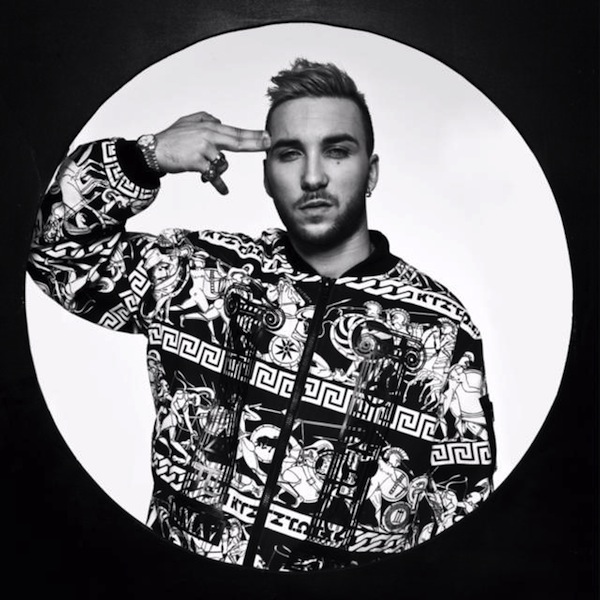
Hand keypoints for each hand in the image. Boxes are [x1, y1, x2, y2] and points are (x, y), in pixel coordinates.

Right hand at [154, 112, 270, 194]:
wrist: (152, 151)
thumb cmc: (170, 138)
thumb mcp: (187, 122)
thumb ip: (205, 118)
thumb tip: (219, 120)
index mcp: (208, 126)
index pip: (235, 131)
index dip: (253, 134)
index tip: (267, 135)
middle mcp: (208, 135)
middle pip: (237, 141)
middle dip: (255, 143)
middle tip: (269, 143)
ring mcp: (203, 148)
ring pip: (222, 163)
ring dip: (217, 171)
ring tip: (204, 171)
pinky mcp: (197, 161)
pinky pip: (213, 175)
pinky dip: (218, 184)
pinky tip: (224, 190)